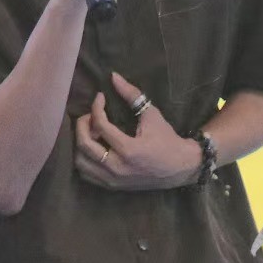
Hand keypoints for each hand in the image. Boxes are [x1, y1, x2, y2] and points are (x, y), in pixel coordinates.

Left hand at [74, 73, 202, 190]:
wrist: (181, 167)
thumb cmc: (167, 139)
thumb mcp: (152, 114)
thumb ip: (132, 94)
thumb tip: (113, 76)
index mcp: (129, 149)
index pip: (101, 125)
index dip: (96, 107)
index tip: (100, 98)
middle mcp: (118, 167)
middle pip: (84, 145)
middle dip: (82, 125)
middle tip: (89, 115)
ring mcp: (114, 179)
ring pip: (81, 162)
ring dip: (81, 144)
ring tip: (91, 132)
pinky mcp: (113, 186)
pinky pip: (87, 174)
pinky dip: (84, 159)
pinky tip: (93, 147)